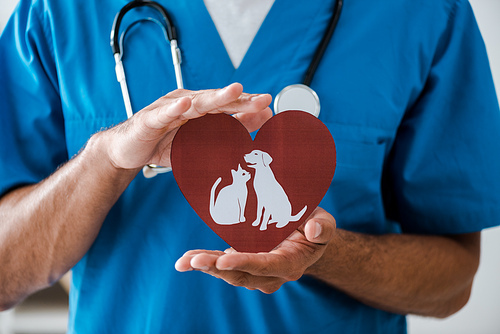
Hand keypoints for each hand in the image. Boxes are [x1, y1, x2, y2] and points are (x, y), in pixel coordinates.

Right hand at [100, 83, 271, 169]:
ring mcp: (168, 110)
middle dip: (241, 99)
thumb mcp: (196, 145)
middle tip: (262, 99)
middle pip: (217, 101)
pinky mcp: (149, 119)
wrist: (126, 152)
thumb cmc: (162, 145)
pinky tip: (186, 103)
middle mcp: (187, 105)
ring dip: (216, 97)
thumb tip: (249, 135)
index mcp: (199, 111)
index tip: (269, 108)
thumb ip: (218, 138)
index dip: (248, 106)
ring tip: (234, 91)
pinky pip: (163, 114)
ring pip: (195, 102)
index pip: (228, 106)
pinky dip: (174, 109)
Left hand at [175, 207, 335, 293]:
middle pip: (242, 274)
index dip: (246, 263)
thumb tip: (313, 230)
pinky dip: (202, 262)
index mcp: (290, 263)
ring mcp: (254, 270)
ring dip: (206, 266)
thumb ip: (324, 227)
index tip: (225, 260)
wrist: (305, 238)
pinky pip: (221, 265)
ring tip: (185, 261)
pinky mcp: (241, 262)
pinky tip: (183, 262)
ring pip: (228, 273)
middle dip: (217, 268)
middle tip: (195, 262)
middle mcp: (270, 273)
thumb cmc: (313, 227)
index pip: (266, 265)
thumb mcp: (325, 223)